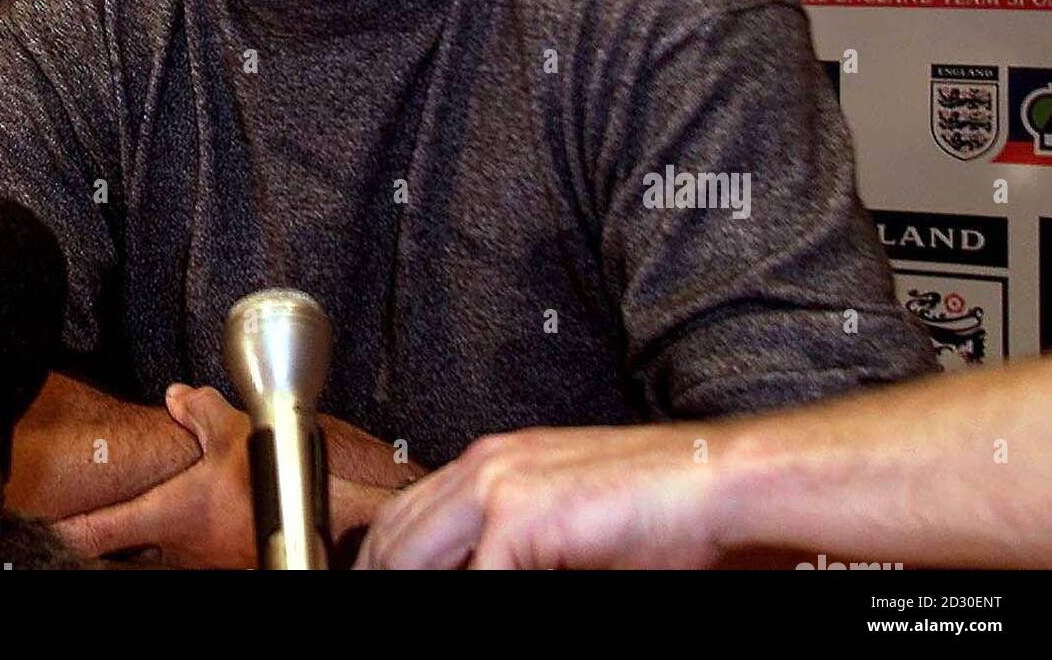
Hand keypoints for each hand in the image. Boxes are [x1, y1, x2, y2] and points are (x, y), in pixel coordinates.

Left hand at [53, 384, 256, 568]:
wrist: (312, 520)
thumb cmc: (269, 485)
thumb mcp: (231, 432)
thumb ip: (198, 409)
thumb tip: (177, 396)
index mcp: (163, 515)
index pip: (95, 531)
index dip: (61, 530)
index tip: (38, 526)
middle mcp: (172, 547)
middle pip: (118, 549)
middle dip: (102, 534)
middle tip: (81, 516)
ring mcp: (196, 559)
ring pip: (151, 551)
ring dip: (140, 536)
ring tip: (133, 514)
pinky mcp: (219, 560)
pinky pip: (183, 550)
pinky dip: (175, 535)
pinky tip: (192, 514)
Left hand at [354, 424, 730, 569]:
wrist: (710, 482)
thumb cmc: (652, 510)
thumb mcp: (558, 525)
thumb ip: (505, 547)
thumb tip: (473, 567)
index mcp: (490, 464)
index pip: (405, 518)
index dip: (381, 562)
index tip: (374, 582)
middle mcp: (483, 467)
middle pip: (394, 539)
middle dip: (376, 576)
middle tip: (370, 602)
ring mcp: (496, 487)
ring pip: (414, 557)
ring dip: (407, 589)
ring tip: (397, 615)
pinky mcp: (517, 516)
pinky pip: (471, 582)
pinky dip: (461, 598)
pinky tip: (475, 606)